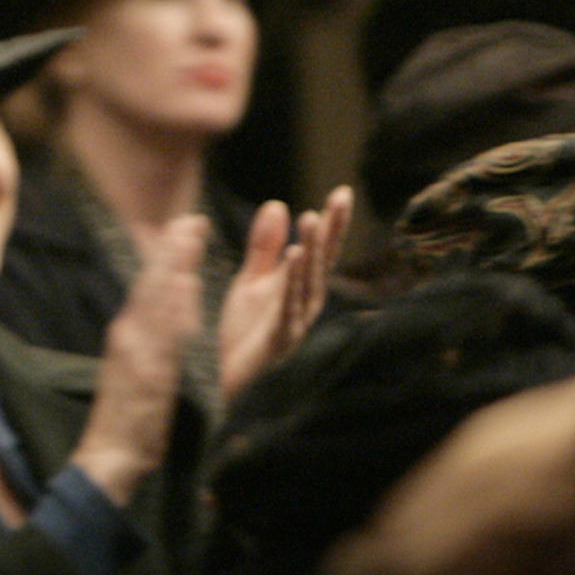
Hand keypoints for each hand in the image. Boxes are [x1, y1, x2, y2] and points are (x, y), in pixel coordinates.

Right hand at [71, 216, 202, 505]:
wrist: (110, 455)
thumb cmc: (128, 414)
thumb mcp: (136, 366)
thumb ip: (151, 335)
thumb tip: (173, 303)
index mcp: (128, 333)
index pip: (150, 286)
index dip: (169, 254)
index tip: (187, 224)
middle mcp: (130, 337)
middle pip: (152, 286)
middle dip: (172, 251)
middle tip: (192, 219)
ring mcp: (138, 356)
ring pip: (157, 305)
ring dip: (173, 269)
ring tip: (189, 239)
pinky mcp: (150, 377)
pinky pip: (165, 340)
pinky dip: (173, 313)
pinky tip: (185, 291)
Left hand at [217, 185, 352, 401]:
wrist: (234, 383)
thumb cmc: (248, 335)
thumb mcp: (252, 283)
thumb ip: (264, 248)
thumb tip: (279, 204)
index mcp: (299, 288)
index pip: (320, 250)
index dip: (331, 223)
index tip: (341, 192)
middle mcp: (305, 303)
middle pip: (322, 262)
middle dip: (331, 231)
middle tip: (339, 199)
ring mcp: (295, 322)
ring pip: (308, 283)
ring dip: (311, 251)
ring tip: (312, 219)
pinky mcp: (279, 339)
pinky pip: (288, 307)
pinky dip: (292, 283)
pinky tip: (294, 257)